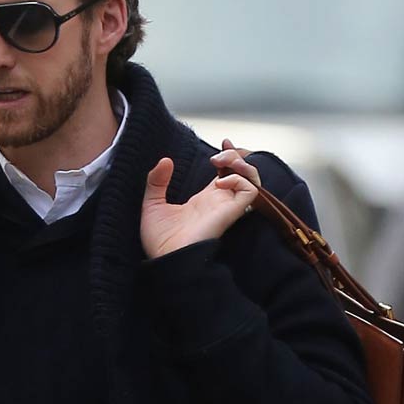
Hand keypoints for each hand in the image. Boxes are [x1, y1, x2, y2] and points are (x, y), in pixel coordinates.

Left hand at [140, 150, 257, 260]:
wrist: (165, 260)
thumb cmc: (160, 241)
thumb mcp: (152, 205)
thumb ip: (156, 182)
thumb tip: (164, 160)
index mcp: (205, 200)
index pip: (227, 173)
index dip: (229, 156)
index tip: (222, 143)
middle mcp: (219, 202)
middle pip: (243, 172)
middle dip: (236, 156)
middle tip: (219, 154)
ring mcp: (226, 207)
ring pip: (252, 179)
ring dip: (241, 164)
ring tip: (220, 162)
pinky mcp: (230, 213)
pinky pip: (249, 191)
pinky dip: (239, 179)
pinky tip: (219, 182)